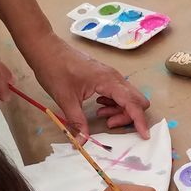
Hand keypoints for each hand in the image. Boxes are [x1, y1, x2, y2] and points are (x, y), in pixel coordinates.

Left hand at [22, 33, 150, 138]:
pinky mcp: (106, 76)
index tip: (144, 136)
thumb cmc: (54, 69)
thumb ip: (78, 122)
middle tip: (109, 123)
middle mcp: (115, 77)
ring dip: (121, 111)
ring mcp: (112, 76)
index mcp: (108, 81)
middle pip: (137, 101)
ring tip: (101, 115)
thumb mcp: (65, 99)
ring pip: (130, 97)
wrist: (45, 48)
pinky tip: (99, 106)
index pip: (132, 104)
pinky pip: (120, 93)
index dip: (140, 121)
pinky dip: (115, 104)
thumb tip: (82, 143)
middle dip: (129, 116)